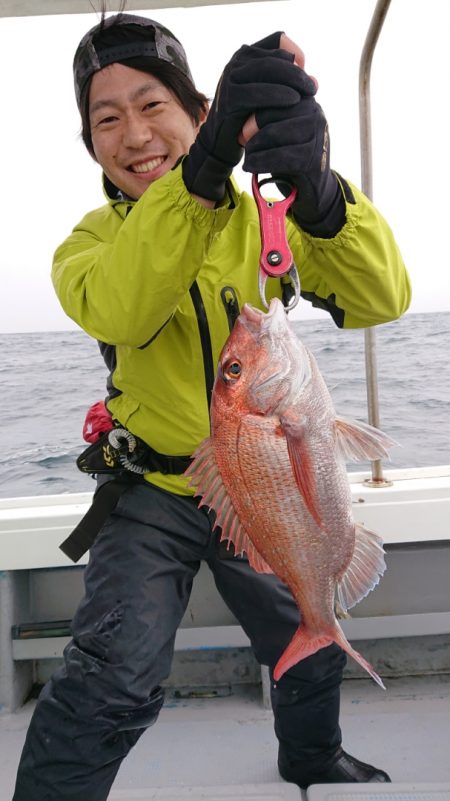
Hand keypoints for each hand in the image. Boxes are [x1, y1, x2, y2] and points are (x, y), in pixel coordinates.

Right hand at [182, 33, 308, 201]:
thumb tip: (315, 81)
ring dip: (291, 79)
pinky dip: (277, 94)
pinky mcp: (229, 97)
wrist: (220, 143)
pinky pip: (256, 92)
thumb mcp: (269, 96)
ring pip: (266, 69)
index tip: (306, 70)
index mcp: (247, 55)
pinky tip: (293, 100)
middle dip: (297, 71)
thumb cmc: (249, 118)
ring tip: (308, 93)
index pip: (277, 40)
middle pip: (274, 56)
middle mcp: (237, 61)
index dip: (294, 52)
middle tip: (313, 87)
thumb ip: (289, 85)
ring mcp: (230, 77)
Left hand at [241, 39, 345, 237]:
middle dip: (251, 129)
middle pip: (271, 113)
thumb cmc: (293, 157)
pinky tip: (250, 167)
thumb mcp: (283, 130)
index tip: (242, 130)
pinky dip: (260, 162)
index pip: (273, 95)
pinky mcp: (313, 158)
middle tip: (241, 142)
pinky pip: (278, 157)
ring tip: (247, 157)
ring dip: (253, 148)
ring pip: (272, 134)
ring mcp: (317, 135)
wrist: (315, 190)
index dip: (253, 112)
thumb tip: (242, 100)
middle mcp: (315, 113)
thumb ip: (270, 114)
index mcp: (306, 100)